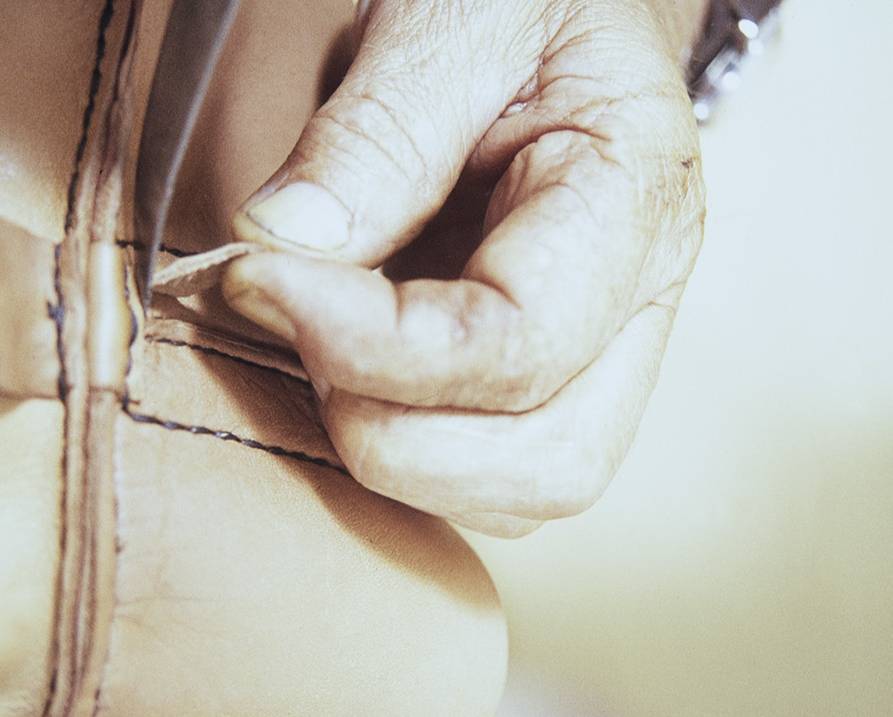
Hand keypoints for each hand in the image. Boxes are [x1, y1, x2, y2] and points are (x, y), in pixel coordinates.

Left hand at [222, 0, 705, 536]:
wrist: (566, 10)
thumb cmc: (522, 0)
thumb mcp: (451, 20)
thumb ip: (371, 137)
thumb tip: (275, 251)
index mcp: (635, 202)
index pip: (520, 344)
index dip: (373, 344)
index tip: (255, 278)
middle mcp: (637, 304)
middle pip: (548, 463)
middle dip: (392, 432)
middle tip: (292, 324)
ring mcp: (601, 353)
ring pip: (521, 491)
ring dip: (396, 453)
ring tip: (319, 346)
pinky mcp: (550, 377)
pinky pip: (485, 472)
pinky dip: (403, 448)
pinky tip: (344, 369)